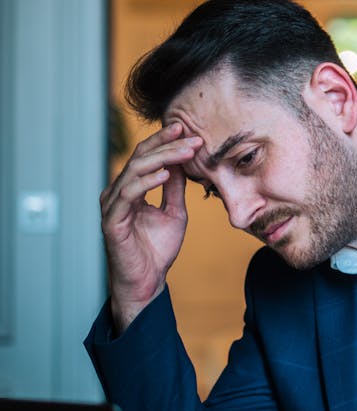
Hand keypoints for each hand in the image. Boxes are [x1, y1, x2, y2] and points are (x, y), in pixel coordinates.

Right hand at [100, 122, 203, 332]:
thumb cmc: (157, 250)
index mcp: (131, 189)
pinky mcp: (112, 221)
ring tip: (186, 152)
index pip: (145, 156)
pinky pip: (128, 195)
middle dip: (167, 145)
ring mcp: (113, 206)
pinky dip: (146, 182)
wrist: (147, 282)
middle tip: (191, 136)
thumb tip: (182, 161)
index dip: (164, 141)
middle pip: (140, 158)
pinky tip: (165, 174)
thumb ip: (175, 188)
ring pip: (134, 171)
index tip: (186, 129)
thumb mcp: (174, 212)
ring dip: (162, 159)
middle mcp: (118, 193)